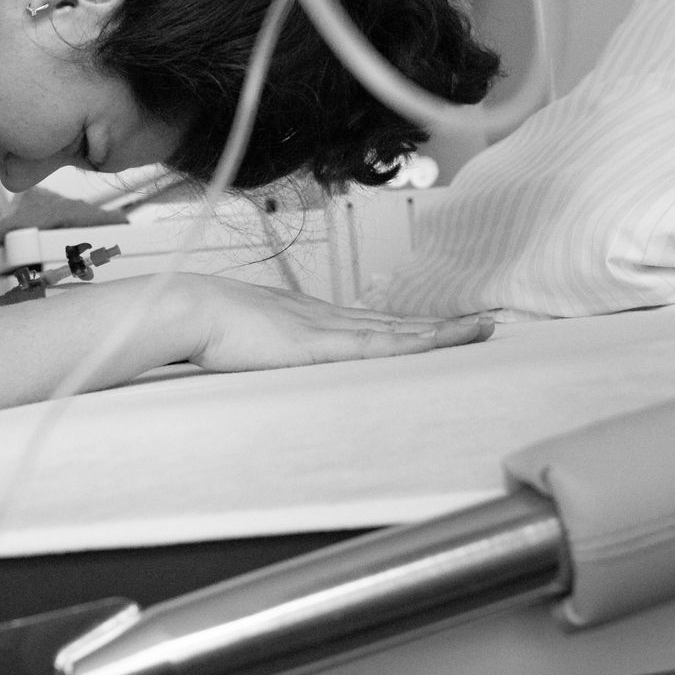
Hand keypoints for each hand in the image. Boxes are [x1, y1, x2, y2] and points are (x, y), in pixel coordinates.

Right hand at [185, 276, 494, 371]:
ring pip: (398, 331)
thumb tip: (269, 364)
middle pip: (395, 324)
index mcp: (308, 319)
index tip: (437, 328)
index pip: (370, 325)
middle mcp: (326, 318)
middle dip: (440, 326)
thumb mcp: (244, 343)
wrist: (191, 310)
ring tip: (481, 328)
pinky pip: (382, 345)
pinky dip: (416, 342)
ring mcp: (327, 328)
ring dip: (442, 331)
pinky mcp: (323, 343)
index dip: (407, 327)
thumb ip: (265, 352)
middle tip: (483, 323)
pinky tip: (444, 341)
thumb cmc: (205, 326)